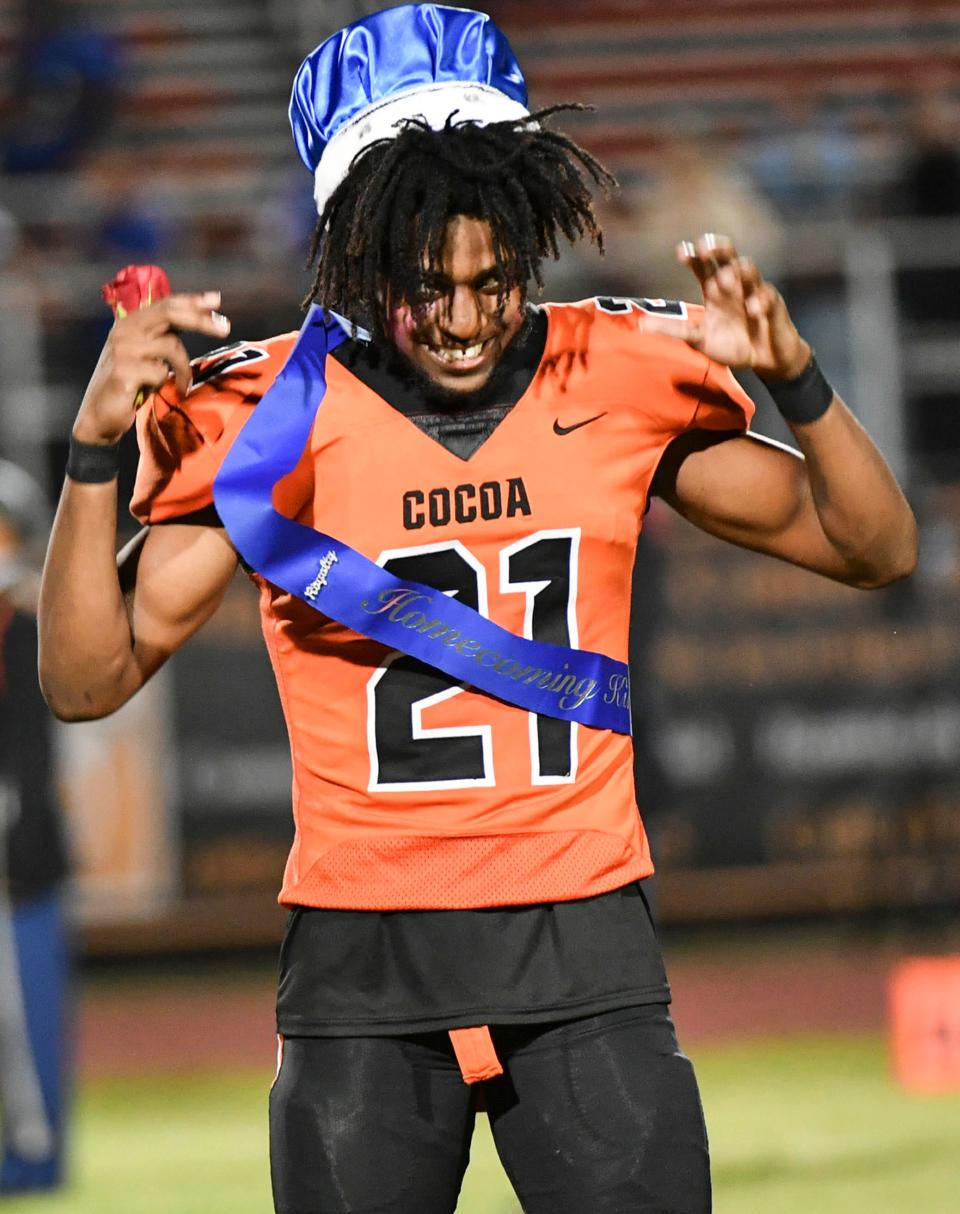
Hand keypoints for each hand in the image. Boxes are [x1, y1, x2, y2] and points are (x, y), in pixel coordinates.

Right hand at [73, 292, 230, 444]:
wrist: (99, 415)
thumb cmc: (131, 384)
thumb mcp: (147, 354)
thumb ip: (164, 336)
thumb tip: (200, 317)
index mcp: (130, 323)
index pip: (165, 304)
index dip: (191, 301)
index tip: (216, 301)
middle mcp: (124, 331)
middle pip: (170, 315)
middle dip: (201, 321)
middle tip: (225, 328)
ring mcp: (122, 350)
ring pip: (170, 347)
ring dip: (183, 369)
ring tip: (183, 385)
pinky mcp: (123, 371)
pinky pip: (160, 372)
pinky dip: (164, 383)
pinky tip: (153, 390)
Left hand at [645, 233, 810, 381]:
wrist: (764, 360)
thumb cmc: (731, 345)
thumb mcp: (698, 339)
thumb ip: (674, 330)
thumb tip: (642, 325)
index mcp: (715, 290)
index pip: (703, 266)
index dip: (693, 257)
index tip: (681, 252)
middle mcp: (734, 285)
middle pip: (727, 257)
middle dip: (718, 248)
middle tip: (704, 248)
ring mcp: (754, 292)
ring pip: (750, 271)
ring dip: (740, 270)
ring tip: (727, 277)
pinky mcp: (773, 306)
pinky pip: (768, 298)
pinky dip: (760, 301)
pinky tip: (753, 309)